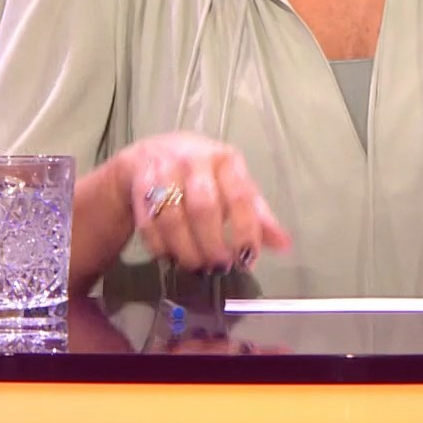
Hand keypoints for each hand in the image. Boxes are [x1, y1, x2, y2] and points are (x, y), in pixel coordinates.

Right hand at [115, 131, 292, 274]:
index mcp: (225, 160)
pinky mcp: (138, 182)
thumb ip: (256, 215)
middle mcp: (194, 159)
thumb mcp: (232, 187)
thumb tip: (285, 245)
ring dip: (185, 250)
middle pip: (203, 208)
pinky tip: (171, 255)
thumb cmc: (201, 175)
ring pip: (172, 218)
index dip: (246, 230)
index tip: (247, 259)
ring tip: (196, 266)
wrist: (149, 156)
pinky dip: (160, 246)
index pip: (240, 196)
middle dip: (211, 245)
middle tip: (218, 267)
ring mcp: (162, 169)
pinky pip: (147, 222)